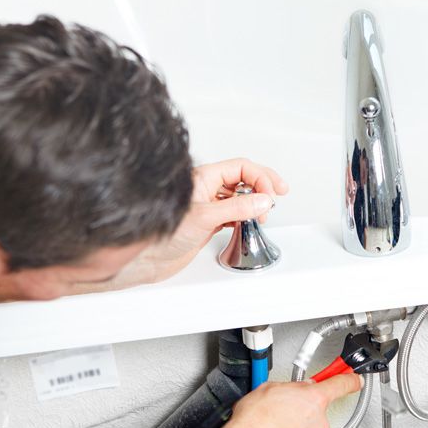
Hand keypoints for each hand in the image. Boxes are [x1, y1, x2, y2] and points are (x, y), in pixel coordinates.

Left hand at [115, 158, 288, 286]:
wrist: (147, 258)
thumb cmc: (163, 233)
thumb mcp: (206, 216)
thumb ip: (237, 207)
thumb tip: (262, 201)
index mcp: (204, 178)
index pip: (241, 168)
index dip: (260, 178)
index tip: (270, 196)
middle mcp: (206, 189)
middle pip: (243, 178)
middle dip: (262, 184)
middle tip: (279, 193)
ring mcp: (208, 206)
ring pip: (239, 196)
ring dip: (254, 202)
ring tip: (263, 213)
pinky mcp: (208, 223)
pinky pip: (233, 213)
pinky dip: (245, 216)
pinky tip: (249, 221)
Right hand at [210, 374, 362, 427]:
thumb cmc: (254, 422)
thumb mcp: (269, 388)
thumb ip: (290, 387)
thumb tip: (292, 389)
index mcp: (314, 399)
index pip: (341, 385)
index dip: (349, 379)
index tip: (354, 379)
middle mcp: (318, 423)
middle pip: (317, 410)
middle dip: (301, 407)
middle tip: (280, 407)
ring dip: (292, 427)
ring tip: (270, 426)